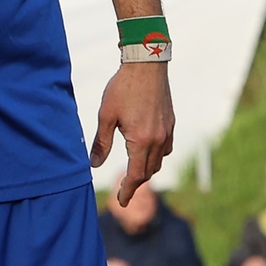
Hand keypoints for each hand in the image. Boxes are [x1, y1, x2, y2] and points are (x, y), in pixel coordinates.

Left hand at [91, 62, 174, 203]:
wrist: (146, 65)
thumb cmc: (123, 88)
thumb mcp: (106, 116)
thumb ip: (102, 143)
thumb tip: (93, 165)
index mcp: (142, 141)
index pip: (136, 175)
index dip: (128, 191)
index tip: (121, 201)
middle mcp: (158, 140)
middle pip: (149, 171)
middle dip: (136, 182)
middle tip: (124, 189)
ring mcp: (167, 132)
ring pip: (159, 161)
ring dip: (147, 170)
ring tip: (134, 173)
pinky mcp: (171, 123)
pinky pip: (167, 148)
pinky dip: (157, 156)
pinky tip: (148, 152)